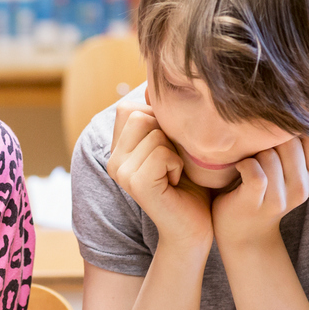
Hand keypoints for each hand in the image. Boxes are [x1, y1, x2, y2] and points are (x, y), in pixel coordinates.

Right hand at [106, 103, 212, 247]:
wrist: (195, 226)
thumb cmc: (191, 183)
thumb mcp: (174, 142)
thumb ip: (161, 118)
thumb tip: (155, 83)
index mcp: (118, 148)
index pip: (129, 106)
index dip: (158, 119)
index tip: (169, 148)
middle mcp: (113, 159)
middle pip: (140, 114)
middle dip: (168, 133)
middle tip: (174, 162)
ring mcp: (121, 172)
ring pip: (154, 131)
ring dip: (175, 150)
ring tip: (175, 173)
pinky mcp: (135, 184)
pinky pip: (161, 152)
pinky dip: (177, 164)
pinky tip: (175, 182)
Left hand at [212, 136, 308, 252]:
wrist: (243, 230)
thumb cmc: (263, 187)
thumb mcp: (288, 166)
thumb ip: (298, 142)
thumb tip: (305, 101)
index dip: (288, 128)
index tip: (272, 135)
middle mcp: (304, 187)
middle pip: (288, 141)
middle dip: (267, 139)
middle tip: (256, 150)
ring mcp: (283, 198)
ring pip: (269, 154)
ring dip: (252, 154)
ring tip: (249, 162)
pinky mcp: (258, 202)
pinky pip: (256, 171)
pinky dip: (243, 165)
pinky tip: (240, 169)